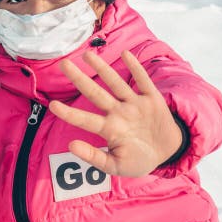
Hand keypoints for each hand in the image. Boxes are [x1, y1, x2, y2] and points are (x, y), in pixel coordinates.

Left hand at [48, 50, 182, 176]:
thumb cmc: (138, 160)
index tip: (53, 105)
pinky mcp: (152, 100)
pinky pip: (143, 81)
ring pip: (116, 83)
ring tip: (87, 54)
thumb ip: (95, 157)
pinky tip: (126, 54)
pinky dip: (136, 68)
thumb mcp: (117, 166)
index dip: (70, 114)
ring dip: (102, 68)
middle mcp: (118, 113)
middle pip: (95, 93)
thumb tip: (70, 146)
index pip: (85, 120)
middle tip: (63, 63)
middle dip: (79, 79)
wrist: (168, 153)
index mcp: (109, 129)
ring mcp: (134, 105)